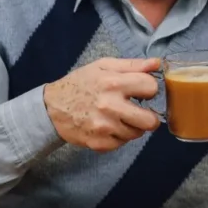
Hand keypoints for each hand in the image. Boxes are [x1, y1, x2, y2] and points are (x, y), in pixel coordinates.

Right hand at [43, 57, 161, 151]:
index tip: (142, 91)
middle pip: (150, 121)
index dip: (149, 89)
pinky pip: (122, 144)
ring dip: (132, 127)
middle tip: (140, 112)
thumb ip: (132, 65)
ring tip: (120, 117)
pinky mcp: (98, 143)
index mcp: (113, 83)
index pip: (151, 87)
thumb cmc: (80, 83)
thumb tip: (157, 63)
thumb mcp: (103, 66)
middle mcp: (110, 106)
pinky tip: (109, 127)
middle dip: (149, 116)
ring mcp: (104, 127)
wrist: (51, 107)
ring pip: (137, 134)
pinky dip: (119, 137)